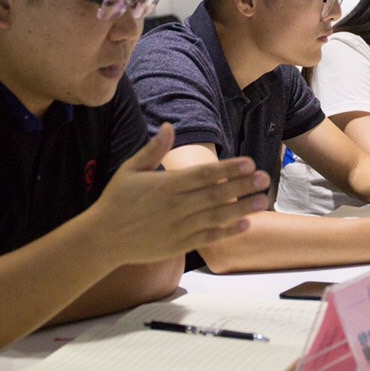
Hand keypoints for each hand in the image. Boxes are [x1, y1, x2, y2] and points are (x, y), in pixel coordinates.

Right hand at [91, 123, 267, 264]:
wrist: (104, 237)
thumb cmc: (117, 200)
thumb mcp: (130, 170)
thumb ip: (153, 149)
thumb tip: (168, 126)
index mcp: (167, 184)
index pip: (204, 174)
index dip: (229, 168)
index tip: (248, 162)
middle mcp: (177, 205)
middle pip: (216, 193)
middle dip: (243, 185)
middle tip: (265, 178)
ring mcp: (180, 226)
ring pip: (217, 215)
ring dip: (242, 207)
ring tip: (262, 200)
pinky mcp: (179, 244)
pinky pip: (208, 237)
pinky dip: (227, 232)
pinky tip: (245, 224)